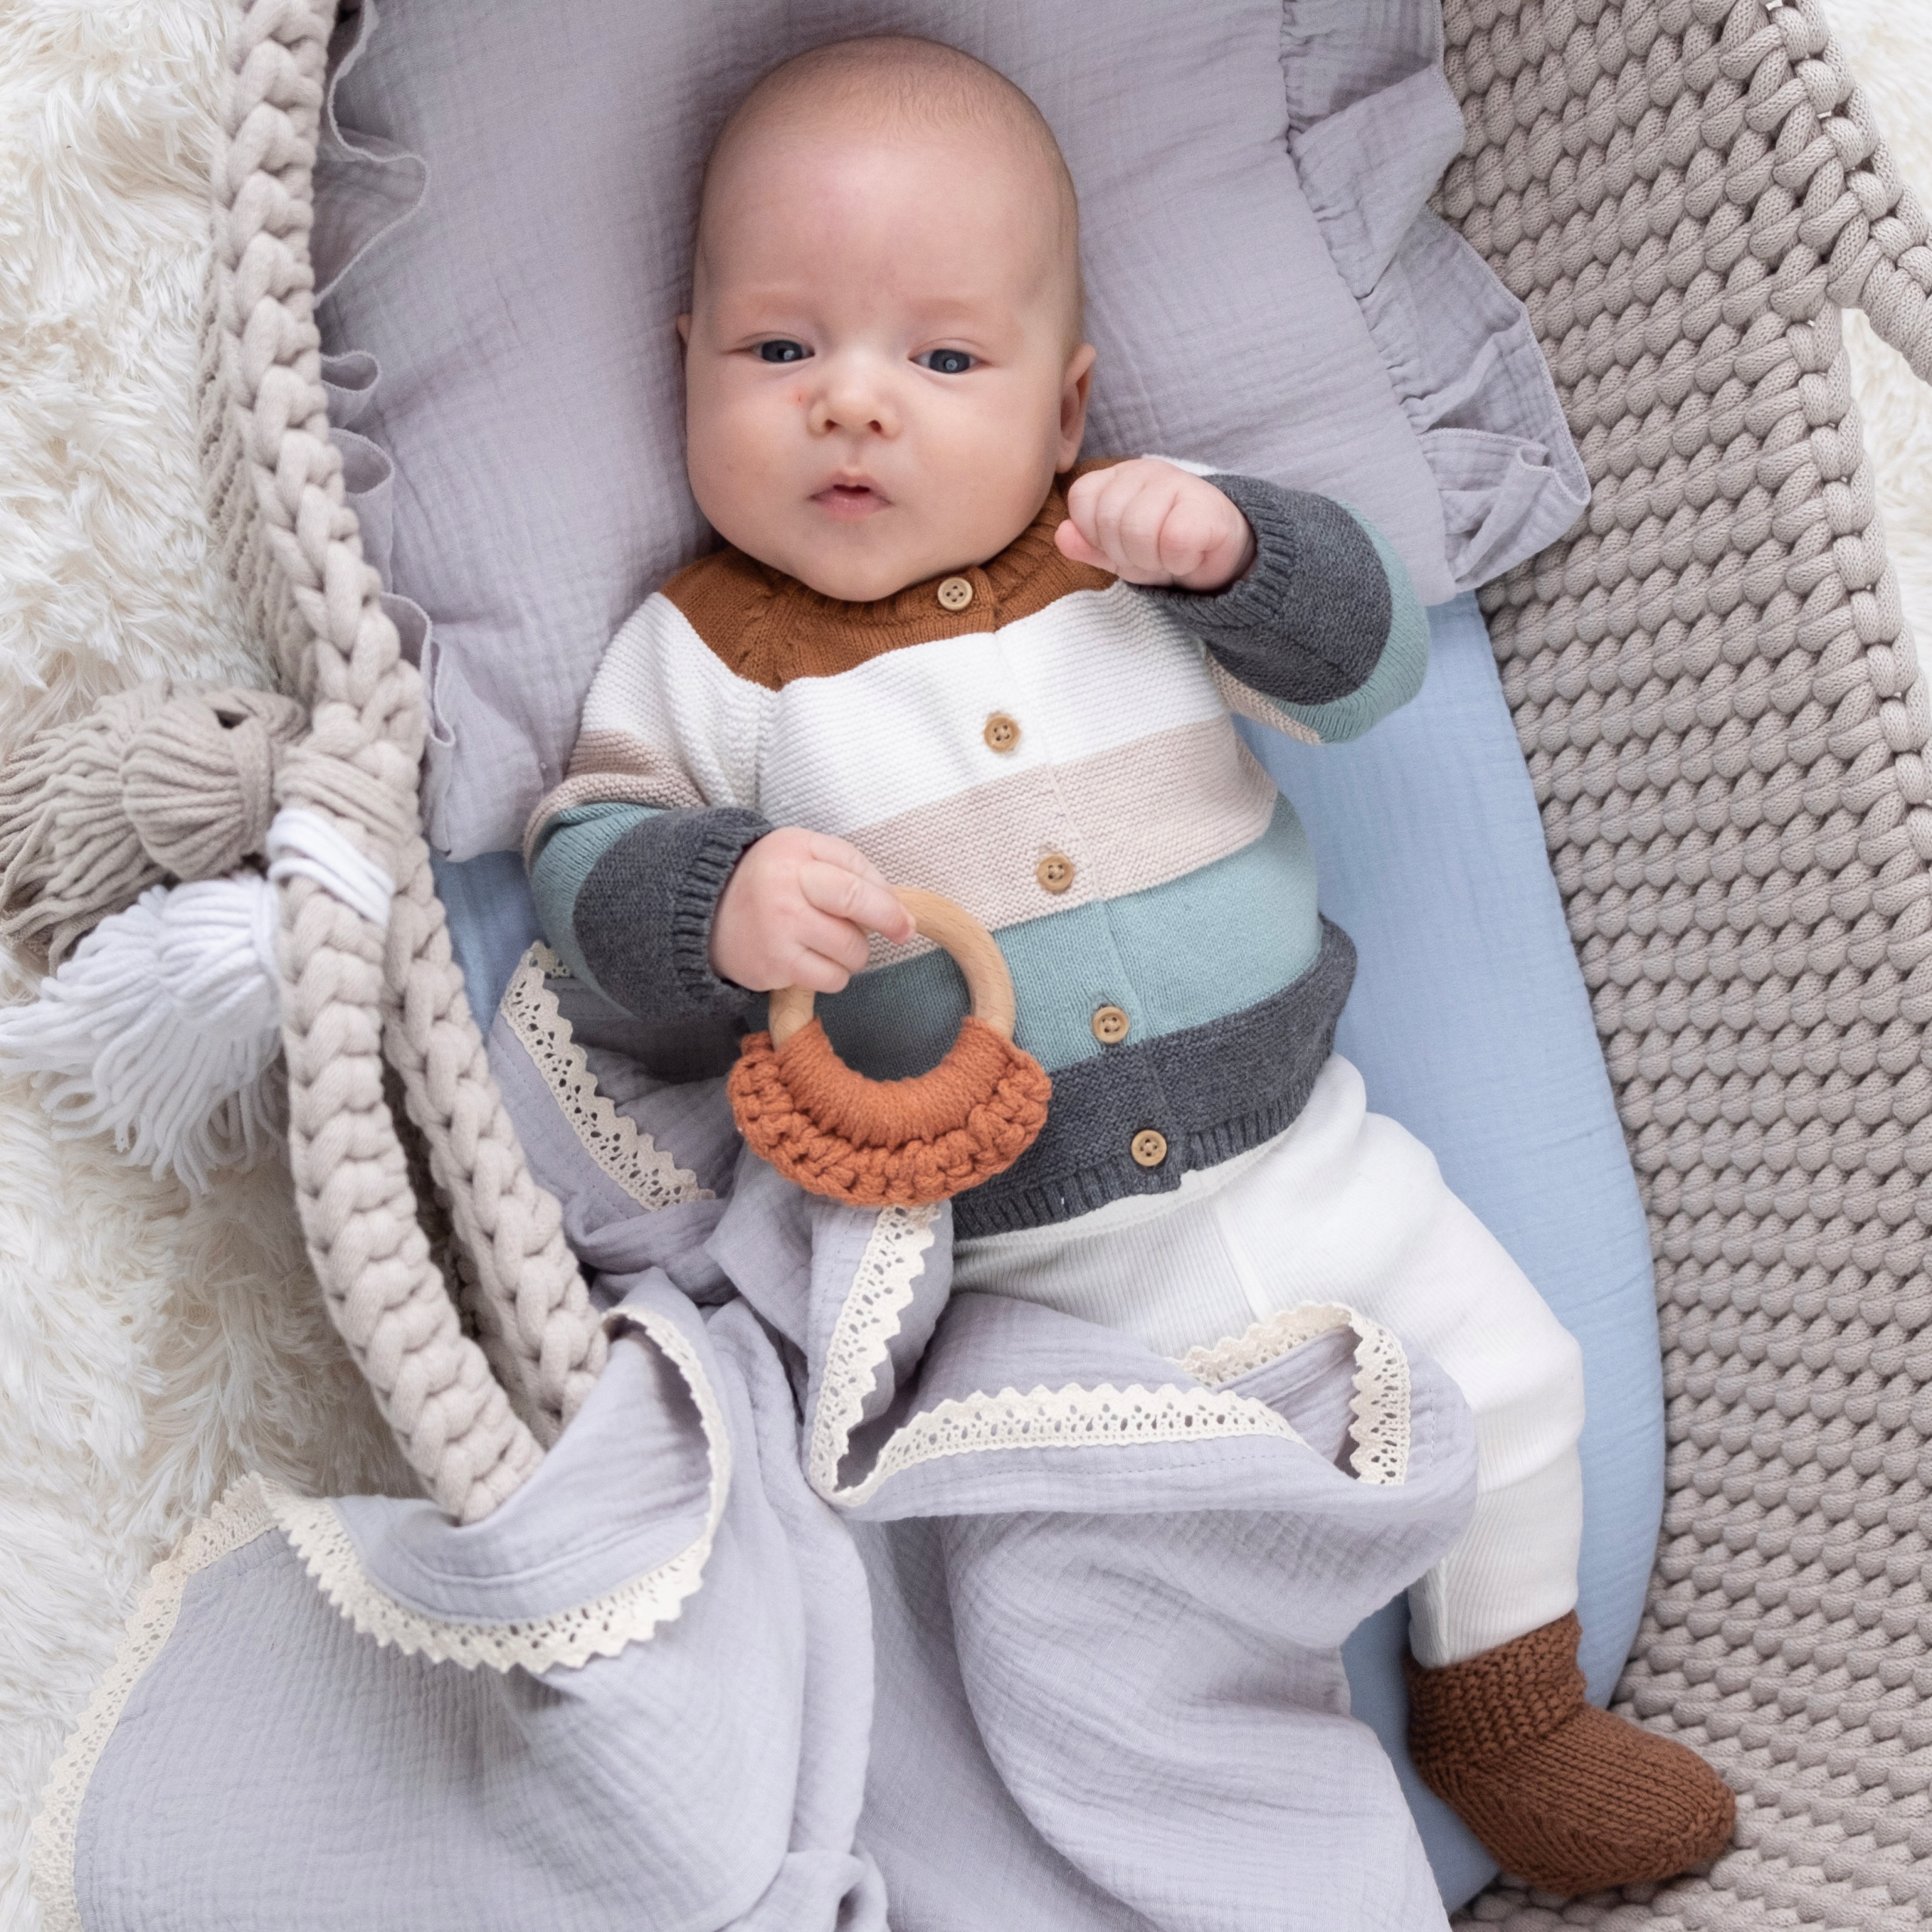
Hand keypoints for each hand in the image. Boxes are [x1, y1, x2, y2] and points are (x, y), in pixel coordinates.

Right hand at [710, 826, 915, 995]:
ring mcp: (779, 928)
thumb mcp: (802, 853)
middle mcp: (785, 887)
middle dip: (886, 924)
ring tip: (829, 942)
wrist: (706, 914)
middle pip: (857, 907)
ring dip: (852, 953)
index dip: (889, 902)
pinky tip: (813, 961)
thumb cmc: (768, 882)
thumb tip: (897, 904)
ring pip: (850, 951)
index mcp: (795, 852)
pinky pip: (831, 979)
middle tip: (895, 933)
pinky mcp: (775, 965)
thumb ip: (849, 866)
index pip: (856, 876)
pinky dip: (833, 974)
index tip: (906, 921)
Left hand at [1056, 458, 1255, 590]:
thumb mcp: (1118, 552)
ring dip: (1152, 558)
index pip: (1082, 498)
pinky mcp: (1207, 507)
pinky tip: (1189, 555)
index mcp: (1117, 477)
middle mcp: (1145, 471)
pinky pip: (1175, 541)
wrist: (1220, 555)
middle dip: (1124, 551)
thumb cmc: (1163, 549)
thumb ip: (1087, 545)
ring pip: (1139, 530)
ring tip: (1168, 555)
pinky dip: (1179, 561)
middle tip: (1149, 553)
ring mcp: (1178, 482)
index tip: (1120, 544)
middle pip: (1108, 518)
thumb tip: (1061, 536)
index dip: (1095, 533)